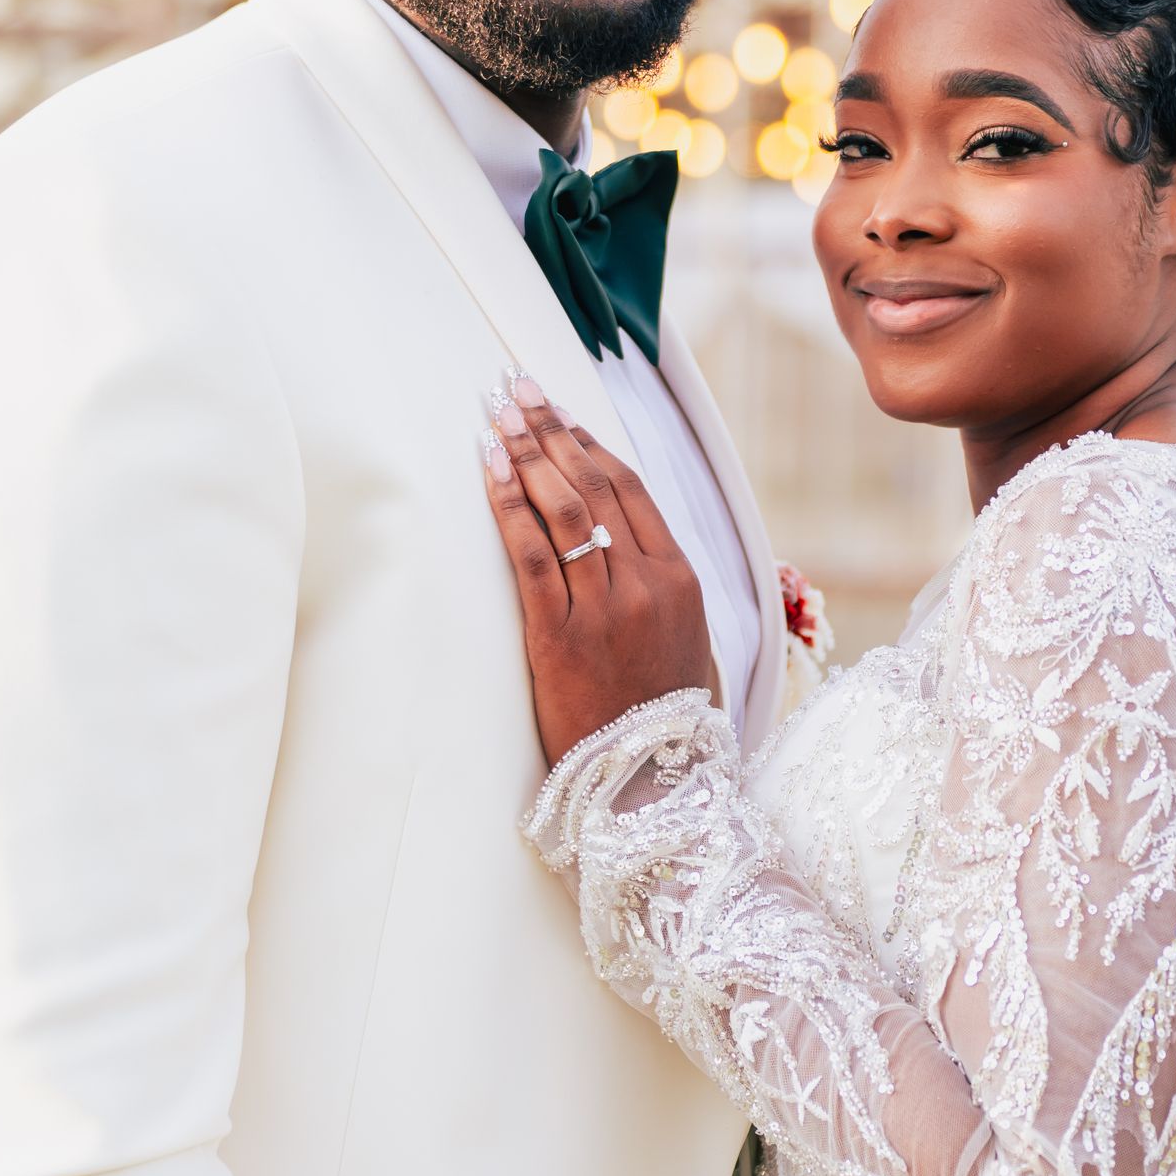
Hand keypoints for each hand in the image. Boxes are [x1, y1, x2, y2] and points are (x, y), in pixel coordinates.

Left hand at [483, 373, 715, 762]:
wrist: (650, 786)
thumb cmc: (664, 719)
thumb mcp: (687, 643)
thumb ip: (663, 589)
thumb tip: (632, 544)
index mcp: (680, 579)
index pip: (630, 489)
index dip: (589, 443)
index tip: (559, 410)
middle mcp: (646, 583)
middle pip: (594, 485)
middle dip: (551, 431)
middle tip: (518, 389)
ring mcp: (605, 608)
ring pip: (564, 511)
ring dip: (526, 454)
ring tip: (498, 415)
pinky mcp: (560, 636)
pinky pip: (532, 556)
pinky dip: (509, 505)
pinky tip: (488, 470)